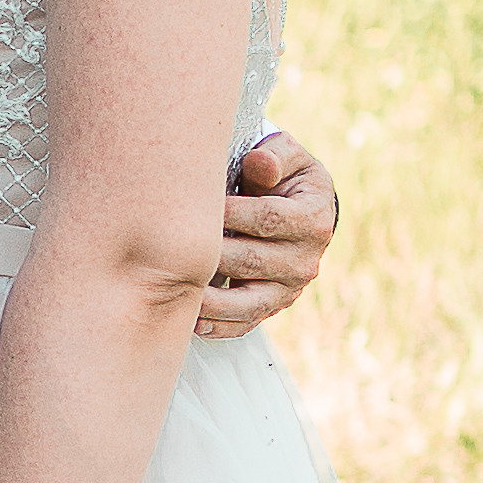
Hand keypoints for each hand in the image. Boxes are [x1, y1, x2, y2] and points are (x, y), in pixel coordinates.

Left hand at [196, 130, 337, 337]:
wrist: (300, 210)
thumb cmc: (284, 176)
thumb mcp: (288, 157)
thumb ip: (274, 156)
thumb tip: (259, 161)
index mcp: (312, 219)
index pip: (268, 218)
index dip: (231, 212)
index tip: (195, 206)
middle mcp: (305, 260)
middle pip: (251, 261)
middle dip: (211, 255)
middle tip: (170, 249)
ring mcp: (289, 289)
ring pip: (248, 302)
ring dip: (211, 302)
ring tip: (176, 294)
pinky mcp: (272, 306)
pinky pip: (246, 322)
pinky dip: (219, 326)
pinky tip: (192, 323)